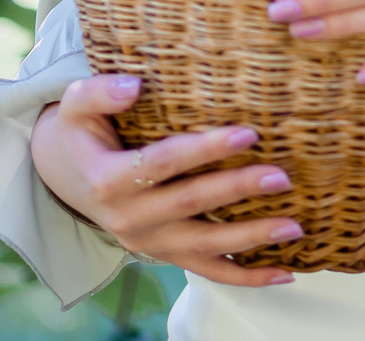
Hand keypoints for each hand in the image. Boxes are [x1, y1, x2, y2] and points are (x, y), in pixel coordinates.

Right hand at [28, 74, 299, 286]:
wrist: (70, 178)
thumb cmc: (84, 132)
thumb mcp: (75, 106)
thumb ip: (98, 92)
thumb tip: (133, 87)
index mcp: (108, 180)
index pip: (163, 163)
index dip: (205, 149)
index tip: (247, 134)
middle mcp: (128, 218)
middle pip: (190, 204)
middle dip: (237, 191)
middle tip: (281, 177)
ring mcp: (148, 242)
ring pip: (205, 245)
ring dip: (251, 238)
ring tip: (294, 226)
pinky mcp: (165, 255)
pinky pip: (208, 270)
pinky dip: (247, 277)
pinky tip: (284, 272)